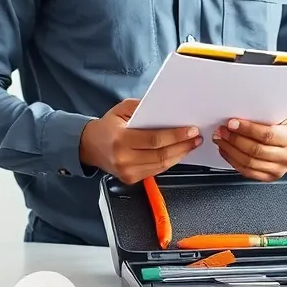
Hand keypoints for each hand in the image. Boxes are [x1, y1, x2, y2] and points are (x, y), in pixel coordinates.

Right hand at [78, 98, 202, 183]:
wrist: (89, 146)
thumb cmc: (108, 126)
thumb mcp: (122, 109)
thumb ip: (143, 107)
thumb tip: (168, 110)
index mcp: (120, 140)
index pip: (154, 140)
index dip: (176, 136)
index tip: (191, 130)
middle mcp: (123, 159)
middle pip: (161, 155)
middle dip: (183, 146)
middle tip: (196, 138)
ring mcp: (127, 172)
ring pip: (161, 165)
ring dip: (180, 155)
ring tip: (192, 145)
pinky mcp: (131, 179)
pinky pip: (156, 171)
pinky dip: (170, 162)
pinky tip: (178, 153)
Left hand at [213, 112, 286, 180]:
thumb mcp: (282, 115)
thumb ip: (264, 117)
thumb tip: (239, 115)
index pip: (267, 135)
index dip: (247, 129)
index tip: (232, 123)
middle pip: (255, 150)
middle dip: (234, 139)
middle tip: (222, 131)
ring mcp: (279, 169)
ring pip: (249, 162)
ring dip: (230, 150)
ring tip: (221, 140)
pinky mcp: (270, 177)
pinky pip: (247, 172)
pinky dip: (233, 161)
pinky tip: (226, 151)